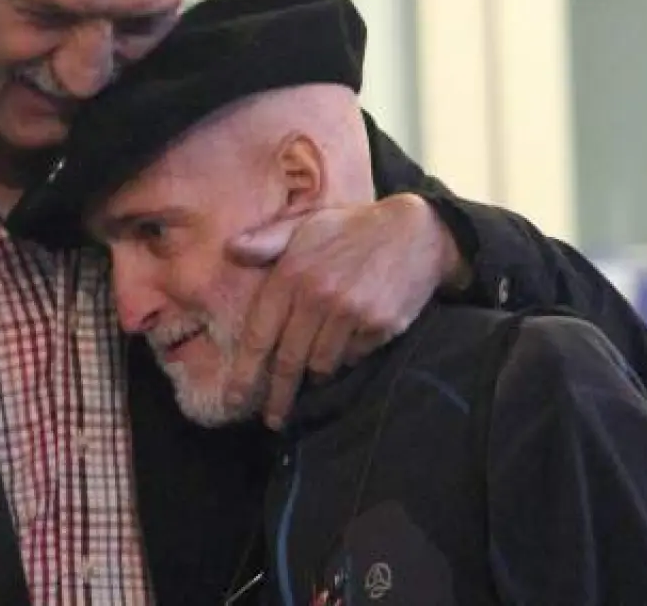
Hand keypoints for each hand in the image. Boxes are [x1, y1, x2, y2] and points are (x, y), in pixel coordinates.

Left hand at [225, 193, 463, 428]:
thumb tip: (230, 250)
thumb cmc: (352, 229)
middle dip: (278, 396)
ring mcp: (351, 312)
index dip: (245, 372)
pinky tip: (355, 334)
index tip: (234, 400)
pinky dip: (350, 353)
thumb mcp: (305, 226)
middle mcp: (318, 296)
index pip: (260, 334)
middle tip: (272, 419)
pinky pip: (354, 356)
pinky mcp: (380, 325)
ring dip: (318, 369)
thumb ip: (266, 240)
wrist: (416, 231)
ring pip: (322, 364)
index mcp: (292, 274)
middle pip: (289, 361)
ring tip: (321, 358)